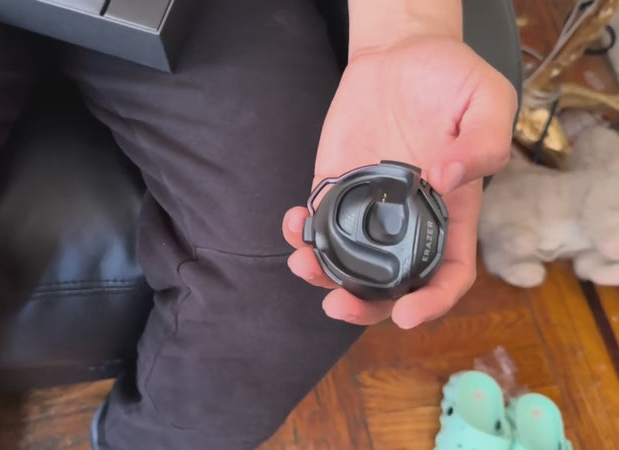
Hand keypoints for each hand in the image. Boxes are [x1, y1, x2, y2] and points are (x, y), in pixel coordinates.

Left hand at [282, 36, 517, 328]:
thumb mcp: (488, 99)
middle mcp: (408, 218)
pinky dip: (301, 231)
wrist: (401, 52)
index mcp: (452, 210)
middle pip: (389, 282)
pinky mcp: (335, 187)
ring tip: (303, 263)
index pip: (447, 273)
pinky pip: (317, 222)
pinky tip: (292, 222)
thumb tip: (447, 180)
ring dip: (322, 273)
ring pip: (346, 260)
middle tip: (336, 306)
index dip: (433, 302)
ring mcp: (368, 206)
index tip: (408, 315)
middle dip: (363, 304)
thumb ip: (483, 141)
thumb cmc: (452, 77)